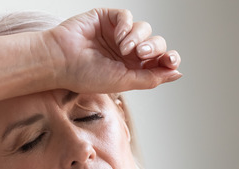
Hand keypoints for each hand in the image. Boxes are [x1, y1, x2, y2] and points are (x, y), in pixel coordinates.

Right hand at [45, 8, 181, 93]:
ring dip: (138, 38)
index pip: (158, 61)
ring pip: (144, 29)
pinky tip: (117, 37)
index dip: (168, 59)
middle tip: (140, 54)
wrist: (61, 61)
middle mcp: (127, 51)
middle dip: (153, 48)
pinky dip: (126, 26)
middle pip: (155, 44)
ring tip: (125, 48)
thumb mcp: (124, 81)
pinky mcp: (107, 18)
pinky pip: (127, 17)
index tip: (171, 61)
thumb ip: (151, 78)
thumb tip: (177, 74)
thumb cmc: (86, 75)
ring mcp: (117, 34)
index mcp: (132, 68)